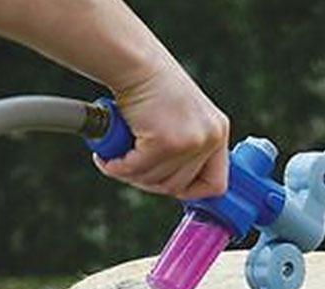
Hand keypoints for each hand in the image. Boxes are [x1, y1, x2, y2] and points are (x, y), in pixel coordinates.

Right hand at [94, 60, 229, 199]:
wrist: (135, 61)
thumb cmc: (153, 87)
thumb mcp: (184, 120)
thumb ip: (187, 149)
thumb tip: (175, 186)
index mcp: (218, 133)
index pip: (216, 185)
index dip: (192, 192)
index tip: (170, 187)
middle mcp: (210, 138)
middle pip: (179, 186)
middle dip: (150, 183)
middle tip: (131, 170)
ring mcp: (191, 141)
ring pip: (157, 181)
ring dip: (131, 175)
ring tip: (116, 160)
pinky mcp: (166, 142)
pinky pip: (138, 169)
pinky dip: (117, 167)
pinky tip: (106, 159)